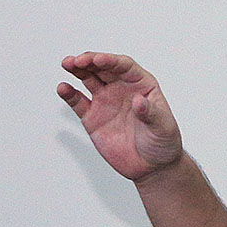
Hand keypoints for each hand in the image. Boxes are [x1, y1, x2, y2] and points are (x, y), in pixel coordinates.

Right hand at [57, 52, 182, 181]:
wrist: (152, 166)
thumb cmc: (163, 142)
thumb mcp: (163, 127)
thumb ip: (151, 113)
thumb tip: (139, 101)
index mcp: (142, 85)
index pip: (124, 66)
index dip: (110, 61)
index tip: (98, 60)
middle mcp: (122, 88)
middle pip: (103, 68)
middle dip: (89, 60)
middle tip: (76, 60)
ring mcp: (106, 101)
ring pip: (88, 79)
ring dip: (77, 69)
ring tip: (67, 64)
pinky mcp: (93, 117)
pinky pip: (78, 102)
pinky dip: (69, 94)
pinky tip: (63, 88)